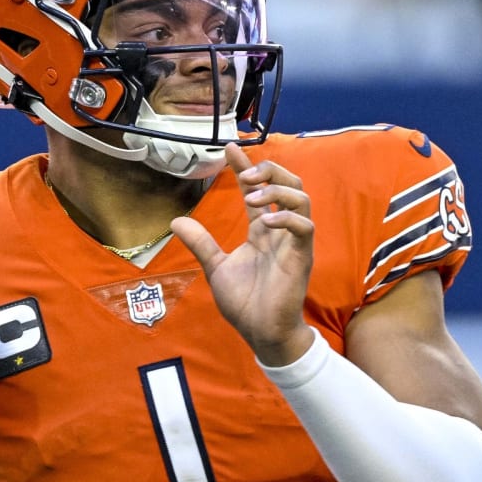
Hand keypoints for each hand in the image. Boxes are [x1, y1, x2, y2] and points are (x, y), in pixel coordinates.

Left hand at [172, 143, 314, 365]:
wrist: (261, 333)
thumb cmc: (246, 303)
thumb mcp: (216, 267)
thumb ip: (201, 243)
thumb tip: (176, 221)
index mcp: (262, 231)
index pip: (258, 189)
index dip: (245, 166)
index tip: (230, 148)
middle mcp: (281, 231)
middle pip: (289, 182)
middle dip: (269, 170)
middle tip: (245, 175)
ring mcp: (294, 242)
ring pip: (302, 197)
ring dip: (277, 190)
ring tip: (251, 196)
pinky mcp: (302, 256)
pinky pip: (304, 226)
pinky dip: (286, 217)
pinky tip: (265, 222)